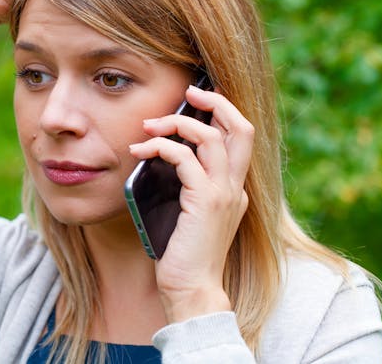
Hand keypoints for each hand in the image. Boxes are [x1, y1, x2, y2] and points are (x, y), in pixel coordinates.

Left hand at [129, 86, 253, 322]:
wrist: (191, 290)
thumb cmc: (182, 254)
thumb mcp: (187, 211)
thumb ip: (185, 184)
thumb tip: (160, 152)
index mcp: (234, 188)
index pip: (240, 137)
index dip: (224, 111)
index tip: (198, 97)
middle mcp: (235, 187)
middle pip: (242, 127)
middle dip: (216, 101)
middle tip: (187, 92)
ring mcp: (223, 193)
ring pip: (212, 137)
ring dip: (178, 122)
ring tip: (148, 125)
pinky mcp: (204, 201)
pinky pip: (184, 158)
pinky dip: (160, 147)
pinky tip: (140, 151)